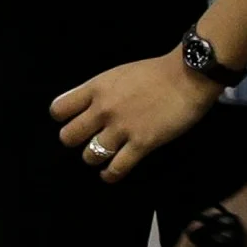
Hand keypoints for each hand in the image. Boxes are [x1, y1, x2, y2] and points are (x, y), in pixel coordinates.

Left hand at [50, 52, 223, 182]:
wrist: (187, 76)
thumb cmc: (155, 72)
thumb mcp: (117, 74)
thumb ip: (100, 91)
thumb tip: (87, 106)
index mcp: (96, 88)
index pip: (58, 109)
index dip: (62, 119)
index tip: (71, 121)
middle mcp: (103, 109)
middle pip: (69, 137)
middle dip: (74, 141)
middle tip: (86, 140)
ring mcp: (121, 128)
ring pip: (90, 156)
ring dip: (93, 158)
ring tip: (101, 157)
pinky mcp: (142, 144)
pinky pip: (117, 168)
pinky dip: (110, 174)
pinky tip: (110, 174)